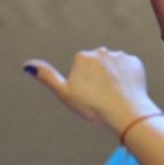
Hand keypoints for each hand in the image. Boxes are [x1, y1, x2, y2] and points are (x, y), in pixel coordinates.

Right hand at [24, 48, 156, 133]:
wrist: (125, 112)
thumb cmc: (92, 106)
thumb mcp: (64, 94)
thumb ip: (47, 77)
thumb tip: (27, 65)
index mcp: (82, 56)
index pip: (81, 69)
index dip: (83, 86)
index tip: (89, 97)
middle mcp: (101, 51)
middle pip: (98, 67)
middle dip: (99, 80)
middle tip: (102, 98)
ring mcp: (120, 56)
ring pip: (114, 68)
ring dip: (114, 79)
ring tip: (115, 96)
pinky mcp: (136, 63)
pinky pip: (129, 70)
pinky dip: (128, 80)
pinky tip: (126, 91)